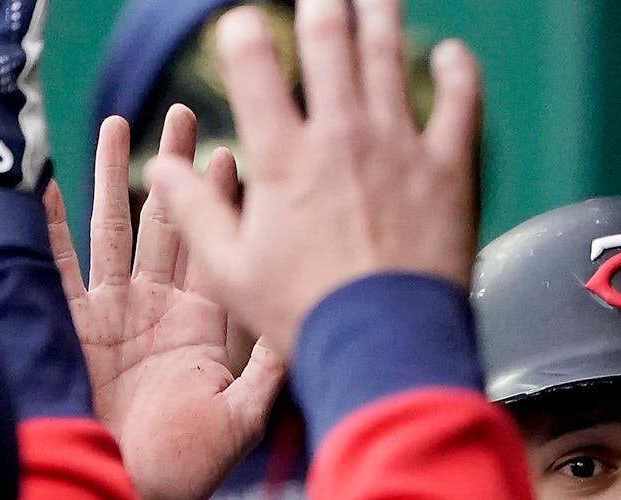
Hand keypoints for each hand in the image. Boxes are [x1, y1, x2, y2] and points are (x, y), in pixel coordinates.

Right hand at [46, 107, 284, 499]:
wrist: (128, 494)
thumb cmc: (187, 466)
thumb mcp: (240, 414)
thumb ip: (268, 367)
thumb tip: (307, 324)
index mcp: (204, 326)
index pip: (218, 247)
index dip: (224, 202)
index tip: (235, 154)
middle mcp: (160, 310)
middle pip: (169, 223)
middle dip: (177, 170)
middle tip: (184, 115)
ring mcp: (113, 314)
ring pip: (115, 228)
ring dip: (116, 178)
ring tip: (119, 124)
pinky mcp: (70, 326)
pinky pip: (58, 266)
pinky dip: (51, 228)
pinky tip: (47, 186)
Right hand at [144, 0, 482, 356]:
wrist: (387, 344)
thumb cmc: (308, 315)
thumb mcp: (231, 270)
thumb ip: (195, 210)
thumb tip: (161, 166)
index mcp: (282, 155)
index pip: (253, 62)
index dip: (245, 33)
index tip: (246, 27)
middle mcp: (341, 135)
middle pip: (329, 39)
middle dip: (322, 8)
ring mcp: (399, 145)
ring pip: (390, 55)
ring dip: (381, 16)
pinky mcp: (449, 167)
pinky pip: (459, 100)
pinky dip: (456, 69)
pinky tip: (451, 53)